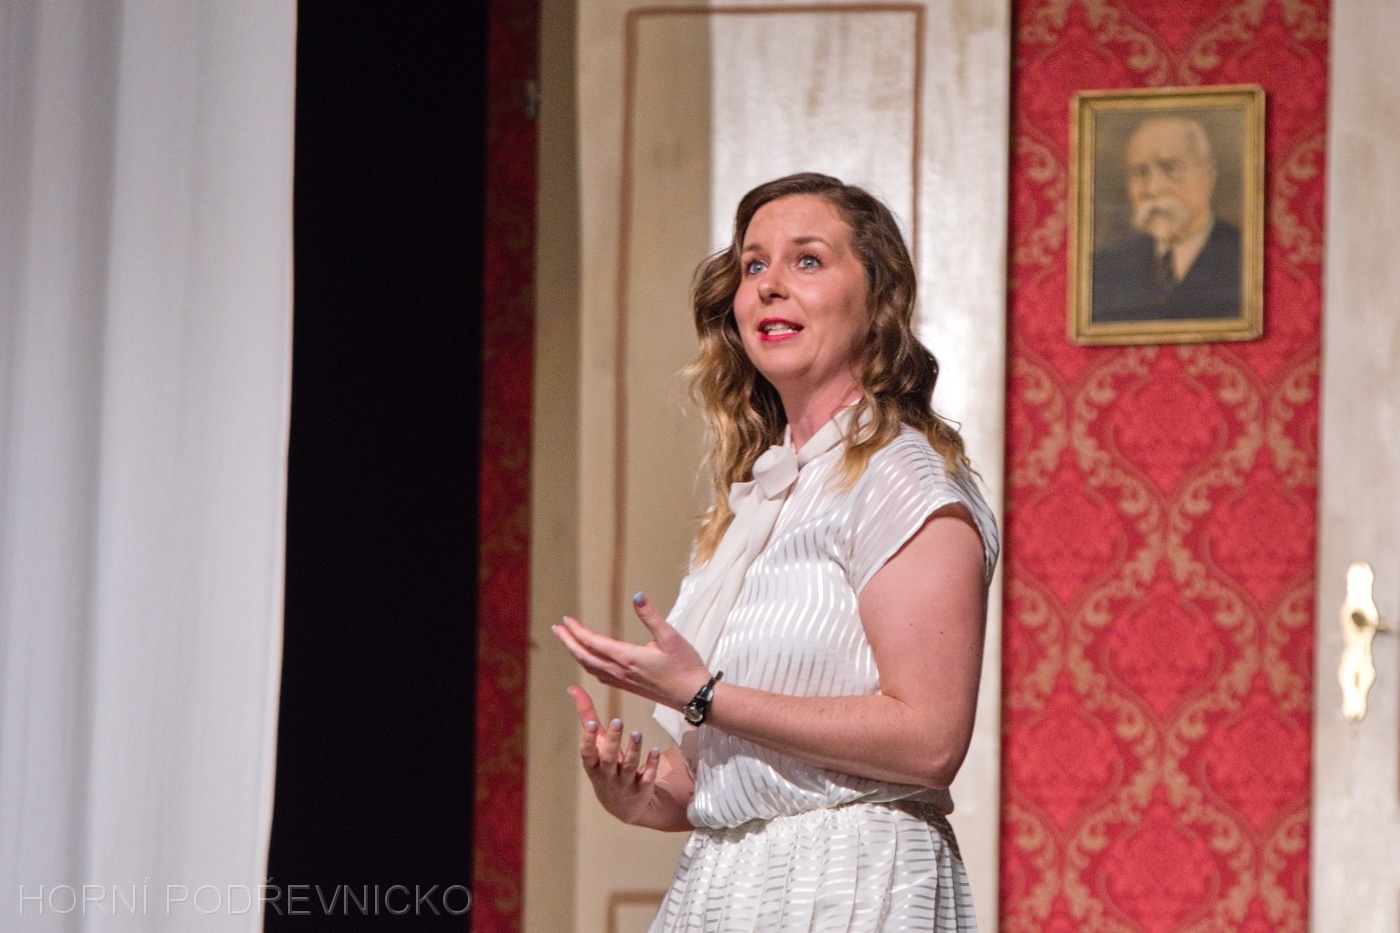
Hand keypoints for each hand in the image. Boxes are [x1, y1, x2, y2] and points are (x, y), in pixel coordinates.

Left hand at [552, 593, 709, 709]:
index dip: (576, 631)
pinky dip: (588, 665)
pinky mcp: (628, 687)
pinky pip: (600, 676)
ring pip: (590, 667)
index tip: (566, 620)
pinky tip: (590, 661)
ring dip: (576, 653)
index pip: (592, 642)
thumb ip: (651, 616)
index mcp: (627, 657)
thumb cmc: (685, 666)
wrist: (693, 696)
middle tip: (557, 629)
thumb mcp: (671, 637)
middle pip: (585, 656)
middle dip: (568, 642)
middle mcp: (620, 671)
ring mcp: (623, 681)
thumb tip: (637, 595)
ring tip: (568, 642)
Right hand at [566, 685, 661, 824]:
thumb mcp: (596, 745)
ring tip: (637, 733)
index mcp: (594, 766)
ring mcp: (625, 785)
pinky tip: (654, 750)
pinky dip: (651, 765)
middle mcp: (608, 776)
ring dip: (633, 750)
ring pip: (630, 767)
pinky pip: (647, 777)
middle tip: (618, 721)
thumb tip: (574, 688)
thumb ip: (586, 717)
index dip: (588, 740)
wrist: (624, 808)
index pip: (588, 754)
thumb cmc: (606, 767)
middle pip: (609, 759)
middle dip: (613, 742)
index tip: (591, 724)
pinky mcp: (642, 789)